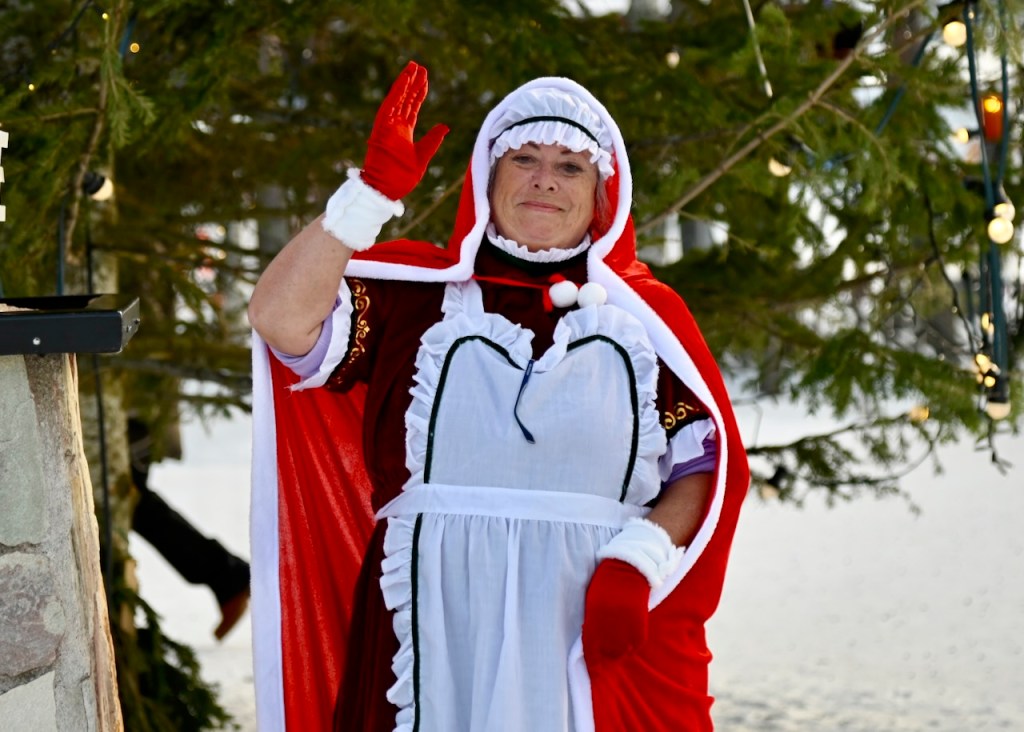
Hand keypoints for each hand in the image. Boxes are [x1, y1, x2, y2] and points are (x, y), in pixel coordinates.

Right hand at [360, 61, 448, 200]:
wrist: (387, 190)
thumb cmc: (402, 178)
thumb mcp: (423, 156)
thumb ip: (433, 140)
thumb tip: (446, 126)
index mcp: (405, 132)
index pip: (413, 107)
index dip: (419, 93)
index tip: (425, 78)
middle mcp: (395, 126)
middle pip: (405, 99)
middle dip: (412, 83)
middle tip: (419, 66)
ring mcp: (387, 127)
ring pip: (397, 99)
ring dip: (404, 83)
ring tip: (412, 67)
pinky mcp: (380, 129)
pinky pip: (389, 107)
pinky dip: (396, 94)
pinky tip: (403, 81)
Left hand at [582, 559, 650, 665]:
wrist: (627, 571)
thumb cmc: (606, 585)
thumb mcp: (593, 604)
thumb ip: (593, 624)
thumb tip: (594, 642)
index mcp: (592, 623)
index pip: (591, 651)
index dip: (593, 661)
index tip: (594, 668)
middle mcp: (607, 630)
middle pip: (607, 654)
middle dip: (606, 654)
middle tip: (608, 650)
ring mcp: (624, 631)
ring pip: (622, 652)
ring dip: (620, 650)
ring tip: (620, 642)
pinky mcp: (639, 629)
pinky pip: (636, 645)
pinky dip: (633, 644)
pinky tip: (630, 637)